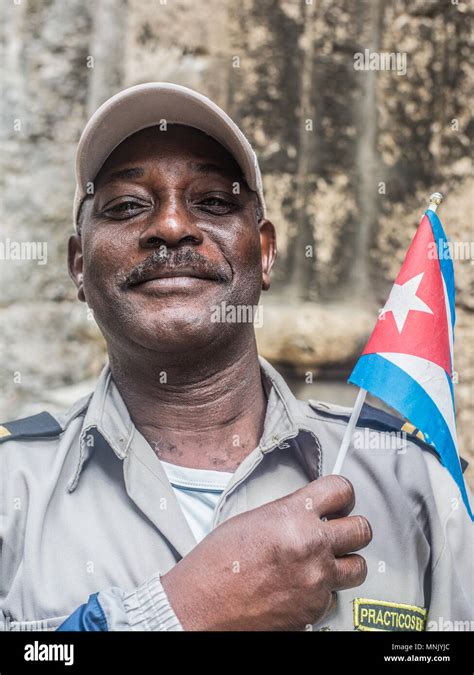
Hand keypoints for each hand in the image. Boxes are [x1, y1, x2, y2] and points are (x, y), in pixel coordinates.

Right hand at [161, 475, 371, 630]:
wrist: (201, 605)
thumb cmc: (217, 562)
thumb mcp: (255, 519)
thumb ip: (291, 513)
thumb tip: (312, 513)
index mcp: (293, 515)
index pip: (342, 490)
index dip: (342, 494)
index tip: (339, 500)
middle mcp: (312, 546)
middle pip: (362, 530)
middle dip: (351, 529)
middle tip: (338, 532)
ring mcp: (316, 581)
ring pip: (358, 567)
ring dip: (345, 563)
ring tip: (325, 562)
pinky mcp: (314, 611)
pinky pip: (333, 596)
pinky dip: (321, 592)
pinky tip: (299, 587)